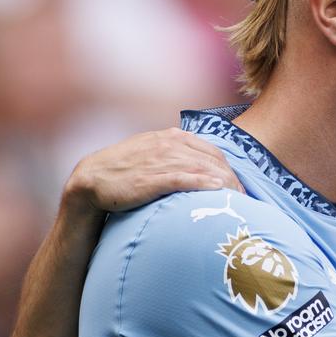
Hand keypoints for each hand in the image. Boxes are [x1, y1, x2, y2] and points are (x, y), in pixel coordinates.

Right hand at [63, 128, 241, 214]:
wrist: (92, 179)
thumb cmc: (125, 170)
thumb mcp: (152, 153)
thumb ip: (175, 154)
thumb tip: (200, 166)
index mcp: (172, 137)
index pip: (212, 151)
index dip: (229, 169)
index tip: (239, 186)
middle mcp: (169, 145)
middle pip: (212, 161)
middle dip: (232, 179)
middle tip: (243, 197)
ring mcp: (160, 160)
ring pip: (202, 169)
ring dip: (224, 184)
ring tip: (237, 199)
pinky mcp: (151, 178)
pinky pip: (183, 179)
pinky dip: (202, 183)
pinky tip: (217, 190)